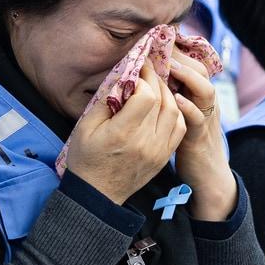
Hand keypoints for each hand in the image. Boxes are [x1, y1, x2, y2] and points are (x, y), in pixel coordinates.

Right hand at [66, 60, 186, 204]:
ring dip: (167, 94)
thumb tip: (122, 78)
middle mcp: (145, 141)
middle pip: (162, 100)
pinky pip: (179, 128)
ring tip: (156, 85)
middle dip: (155, 79)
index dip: (142, 78)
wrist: (97, 195)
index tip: (135, 70)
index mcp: (123, 133)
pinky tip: (164, 106)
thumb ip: (105, 101)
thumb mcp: (85, 127)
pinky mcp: (164, 157)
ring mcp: (158, 151)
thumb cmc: (86, 159)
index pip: (146, 95)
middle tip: (147, 69)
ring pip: (174, 112)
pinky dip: (175, 112)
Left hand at [168, 49, 236, 220]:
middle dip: (182, 56)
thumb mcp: (179, 116)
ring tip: (170, 66)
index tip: (159, 37)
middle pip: (200, 71)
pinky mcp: (200, 137)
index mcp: (197, 96)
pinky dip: (188, 107)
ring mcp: (206, 119)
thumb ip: (169, 97)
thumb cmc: (187, 144)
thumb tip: (144, 80)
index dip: (178, 51)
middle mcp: (205, 104)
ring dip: (187, 76)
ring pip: (205, 90)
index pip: (192, 64)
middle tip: (162, 44)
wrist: (206, 176)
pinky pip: (198, 118)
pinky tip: (175, 100)